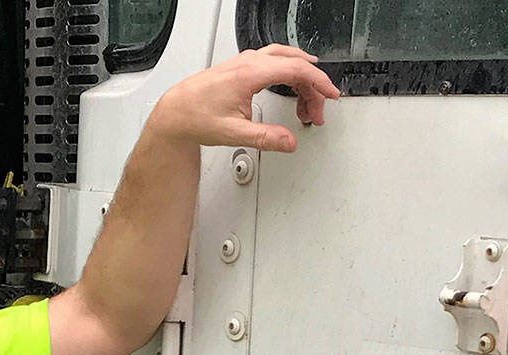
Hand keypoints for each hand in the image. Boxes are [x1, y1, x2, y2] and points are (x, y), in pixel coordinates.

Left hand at [149, 45, 339, 152]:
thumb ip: (265, 138)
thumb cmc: (196, 118)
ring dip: (301, 79)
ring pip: (285, 60)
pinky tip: (293, 84)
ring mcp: (244, 62)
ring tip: (307, 104)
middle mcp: (248, 62)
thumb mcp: (234, 133)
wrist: (175, 113)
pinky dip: (289, 72)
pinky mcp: (242, 66)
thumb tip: (289, 142)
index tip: (331, 95)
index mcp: (249, 74)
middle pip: (295, 64)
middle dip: (312, 87)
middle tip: (317, 111)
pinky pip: (274, 61)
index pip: (296, 70)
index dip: (319, 83)